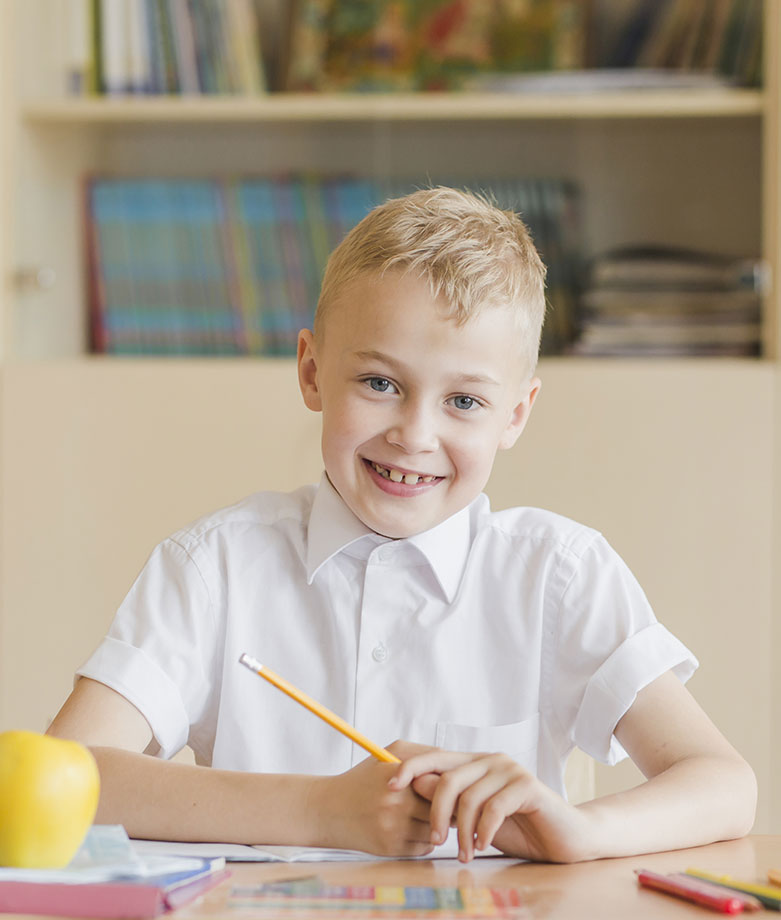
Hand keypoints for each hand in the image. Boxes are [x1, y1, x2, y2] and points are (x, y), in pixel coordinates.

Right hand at [311, 741, 437, 856]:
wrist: (329, 810)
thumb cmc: (363, 780)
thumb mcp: (388, 756)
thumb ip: (422, 755)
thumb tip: (454, 766)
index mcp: (399, 775)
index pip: (442, 784)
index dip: (449, 788)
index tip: (449, 788)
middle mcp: (397, 802)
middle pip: (443, 809)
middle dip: (446, 808)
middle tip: (444, 804)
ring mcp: (394, 827)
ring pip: (435, 830)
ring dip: (434, 826)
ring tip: (420, 816)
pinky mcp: (391, 848)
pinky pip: (424, 848)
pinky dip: (422, 841)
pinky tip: (409, 830)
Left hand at [389, 749, 593, 862]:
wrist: (563, 838)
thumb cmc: (517, 828)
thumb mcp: (474, 817)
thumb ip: (449, 803)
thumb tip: (412, 786)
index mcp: (475, 763)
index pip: (434, 757)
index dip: (409, 768)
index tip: (388, 787)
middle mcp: (490, 760)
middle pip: (447, 777)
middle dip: (435, 811)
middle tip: (434, 841)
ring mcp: (509, 769)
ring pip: (469, 795)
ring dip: (462, 831)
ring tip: (465, 854)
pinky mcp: (527, 785)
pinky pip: (494, 806)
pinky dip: (484, 830)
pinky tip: (483, 845)